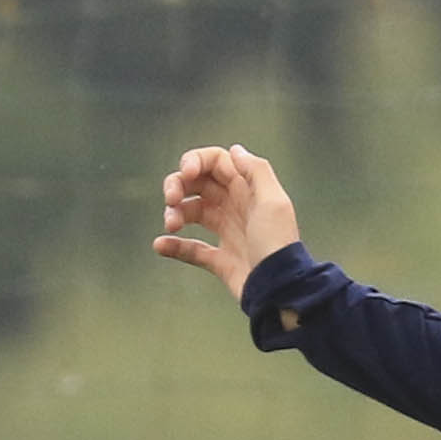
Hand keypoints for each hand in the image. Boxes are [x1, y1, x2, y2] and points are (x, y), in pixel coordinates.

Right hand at [148, 143, 302, 302]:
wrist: (279, 289)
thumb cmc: (277, 244)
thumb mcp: (273, 201)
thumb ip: (256, 171)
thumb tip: (235, 150)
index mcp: (248, 189)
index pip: (215, 163)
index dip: (196, 162)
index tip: (186, 174)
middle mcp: (236, 206)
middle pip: (198, 185)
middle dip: (178, 186)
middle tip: (170, 200)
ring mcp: (227, 232)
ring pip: (192, 213)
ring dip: (175, 214)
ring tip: (171, 225)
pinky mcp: (220, 260)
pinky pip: (192, 249)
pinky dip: (174, 246)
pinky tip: (161, 245)